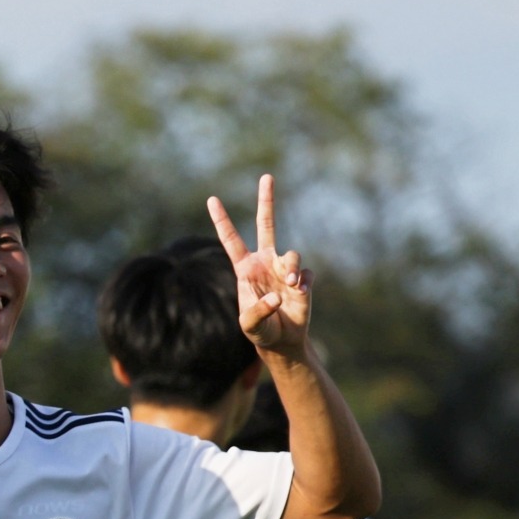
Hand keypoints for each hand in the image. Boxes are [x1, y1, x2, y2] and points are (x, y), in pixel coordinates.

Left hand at [207, 174, 312, 359]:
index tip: (212, 199)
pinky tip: (300, 294)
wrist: (281, 341)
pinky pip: (306, 273)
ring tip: (292, 287)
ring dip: (292, 269)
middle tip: (266, 177)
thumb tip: (275, 295)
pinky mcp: (302, 279)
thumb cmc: (259, 332)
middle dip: (266, 201)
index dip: (222, 221)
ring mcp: (284, 268)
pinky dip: (304, 283)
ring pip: (292, 254)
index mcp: (245, 269)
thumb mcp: (249, 325)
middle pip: (266, 224)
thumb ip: (257, 311)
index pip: (231, 240)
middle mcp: (265, 262)